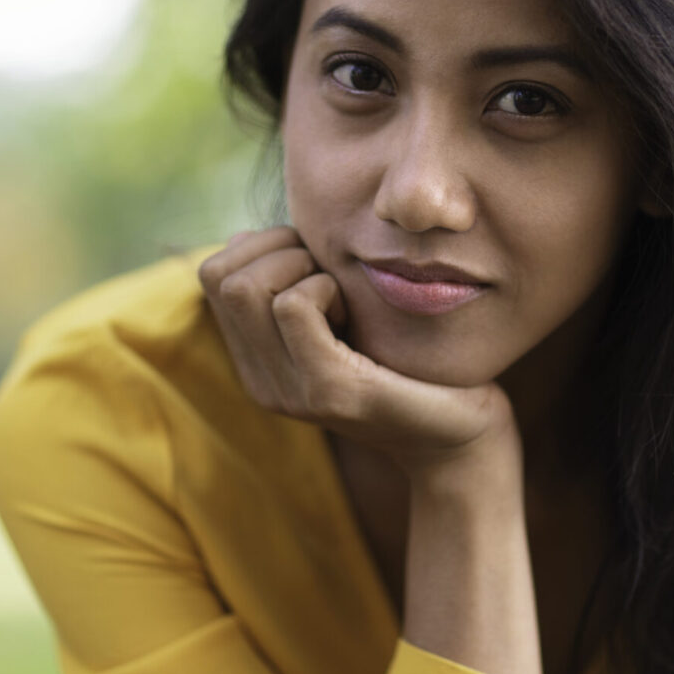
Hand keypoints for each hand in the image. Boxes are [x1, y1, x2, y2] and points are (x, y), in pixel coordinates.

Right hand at [198, 227, 519, 479]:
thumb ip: (293, 286)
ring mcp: (290, 389)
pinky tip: (355, 311)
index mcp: (258, 363)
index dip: (263, 245)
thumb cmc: (409, 361)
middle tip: (328, 272)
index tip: (314, 263)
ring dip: (300, 266)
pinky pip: (293, 306)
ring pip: (246, 287)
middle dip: (277, 247)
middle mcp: (262, 381)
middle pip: (219, 274)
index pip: (213, 272)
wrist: (460, 436)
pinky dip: (325, 286)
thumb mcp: (339, 319)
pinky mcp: (329, 389)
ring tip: (341, 294)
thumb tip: (242, 237)